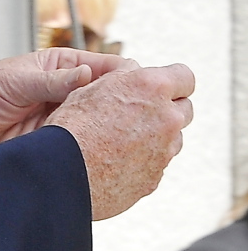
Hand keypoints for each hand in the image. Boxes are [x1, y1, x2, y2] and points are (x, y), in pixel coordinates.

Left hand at [0, 48, 135, 151]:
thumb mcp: (17, 80)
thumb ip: (53, 80)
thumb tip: (87, 74)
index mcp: (63, 68)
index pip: (107, 69)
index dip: (127, 78)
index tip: (142, 89)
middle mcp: (70, 95)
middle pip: (113, 100)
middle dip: (130, 108)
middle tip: (147, 119)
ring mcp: (67, 122)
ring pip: (106, 128)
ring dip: (118, 134)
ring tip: (134, 141)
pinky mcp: (60, 148)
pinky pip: (89, 151)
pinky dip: (102, 155)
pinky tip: (112, 159)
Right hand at [46, 62, 194, 219]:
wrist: (65, 173)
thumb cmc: (73, 127)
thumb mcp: (92, 86)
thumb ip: (122, 79)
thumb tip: (133, 72)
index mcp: (152, 88)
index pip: (185, 77)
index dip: (173, 79)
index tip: (162, 84)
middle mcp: (166, 119)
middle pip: (185, 109)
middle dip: (168, 108)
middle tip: (140, 110)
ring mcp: (164, 152)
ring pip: (173, 139)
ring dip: (157, 135)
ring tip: (123, 137)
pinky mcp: (156, 178)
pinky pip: (157, 162)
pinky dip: (143, 159)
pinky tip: (116, 157)